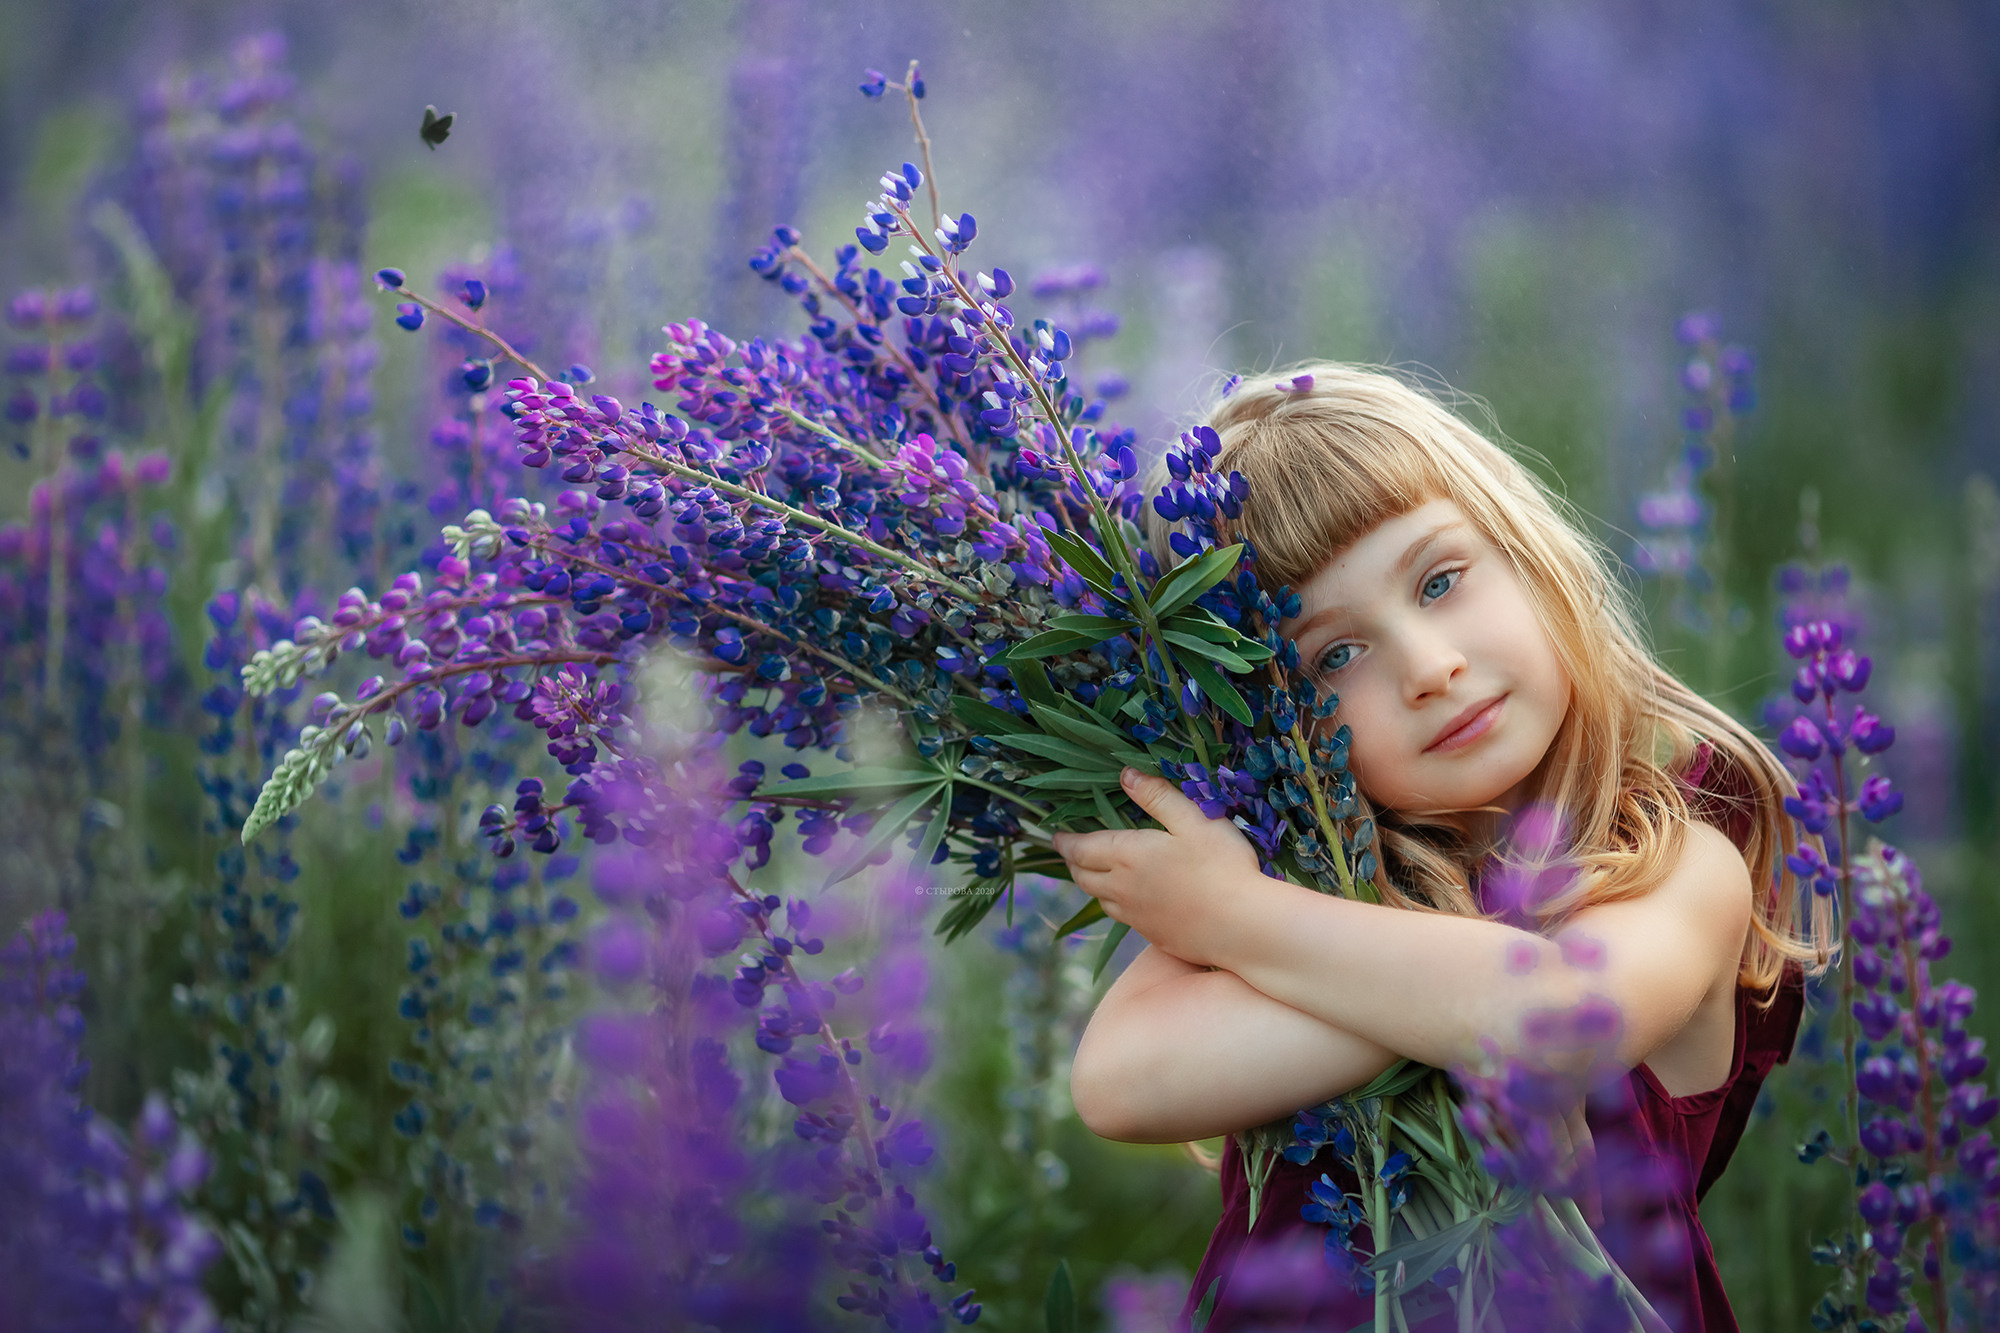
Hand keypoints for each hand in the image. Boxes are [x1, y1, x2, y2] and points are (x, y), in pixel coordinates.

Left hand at [1049, 767, 1266, 968]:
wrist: (1242, 926)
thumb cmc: (1222, 866)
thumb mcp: (1193, 819)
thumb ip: (1157, 795)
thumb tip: (1125, 774)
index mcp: (1127, 856)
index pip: (1080, 849)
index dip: (1065, 842)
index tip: (1056, 836)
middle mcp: (1122, 889)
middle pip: (1082, 877)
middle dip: (1073, 862)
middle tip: (1072, 853)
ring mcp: (1137, 917)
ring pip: (1101, 900)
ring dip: (1094, 885)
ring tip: (1098, 873)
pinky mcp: (1154, 936)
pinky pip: (1124, 919)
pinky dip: (1117, 905)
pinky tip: (1133, 900)